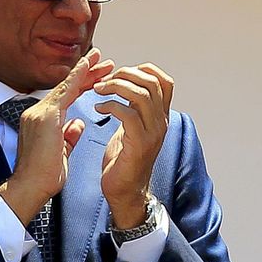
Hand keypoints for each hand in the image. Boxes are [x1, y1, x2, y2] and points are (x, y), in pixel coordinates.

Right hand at [0, 48, 114, 226]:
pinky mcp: (46, 118)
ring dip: (85, 72)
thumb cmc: (44, 176)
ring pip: (65, 86)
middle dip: (85, 73)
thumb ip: (68, 135)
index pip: (65, 98)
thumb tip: (78, 125)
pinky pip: (64, 93)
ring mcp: (40, 113)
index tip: (96, 75)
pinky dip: (77, 78)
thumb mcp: (61, 152)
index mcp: (42, 121)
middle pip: (65, 88)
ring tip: (100, 60)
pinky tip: (88, 67)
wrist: (30, 187)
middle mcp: (38, 112)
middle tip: (102, 60)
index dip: (81, 85)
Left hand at [95, 62, 174, 227]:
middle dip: (125, 74)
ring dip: (115, 87)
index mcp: (160, 116)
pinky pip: (127, 114)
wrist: (125, 191)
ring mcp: (153, 132)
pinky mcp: (140, 144)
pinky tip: (98, 109)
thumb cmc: (123, 161)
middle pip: (152, 82)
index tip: (121, 73)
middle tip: (105, 81)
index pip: (164, 81)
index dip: (143, 69)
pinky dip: (110, 105)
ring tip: (98, 90)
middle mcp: (161, 122)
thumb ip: (133, 110)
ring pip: (141, 95)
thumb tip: (123, 89)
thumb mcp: (132, 129)